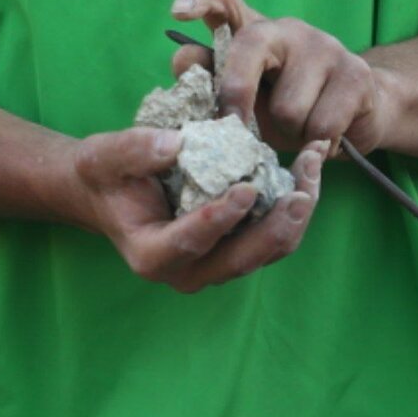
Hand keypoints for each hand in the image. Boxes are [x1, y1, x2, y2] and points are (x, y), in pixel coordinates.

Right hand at [72, 127, 327, 292]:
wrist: (110, 192)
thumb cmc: (105, 175)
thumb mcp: (104, 157)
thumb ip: (133, 150)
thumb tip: (174, 144)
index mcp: (151, 255)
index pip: (188, 243)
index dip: (218, 220)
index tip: (245, 190)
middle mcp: (187, 272)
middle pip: (241, 259)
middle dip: (277, 226)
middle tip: (302, 189)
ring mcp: (215, 265)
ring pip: (267, 251)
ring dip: (295, 215)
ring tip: (313, 167)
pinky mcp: (237, 250)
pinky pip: (274, 237)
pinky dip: (294, 206)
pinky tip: (308, 169)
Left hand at [170, 0, 392, 155]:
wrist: (355, 118)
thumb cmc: (287, 109)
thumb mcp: (245, 101)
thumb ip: (213, 82)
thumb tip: (182, 59)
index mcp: (252, 32)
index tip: (178, 11)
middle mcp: (287, 29)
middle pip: (249, 47)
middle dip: (237, 94)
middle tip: (238, 126)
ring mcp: (325, 46)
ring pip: (286, 107)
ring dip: (288, 132)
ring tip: (298, 129)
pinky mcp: (355, 73)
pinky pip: (321, 125)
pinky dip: (316, 144)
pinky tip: (322, 137)